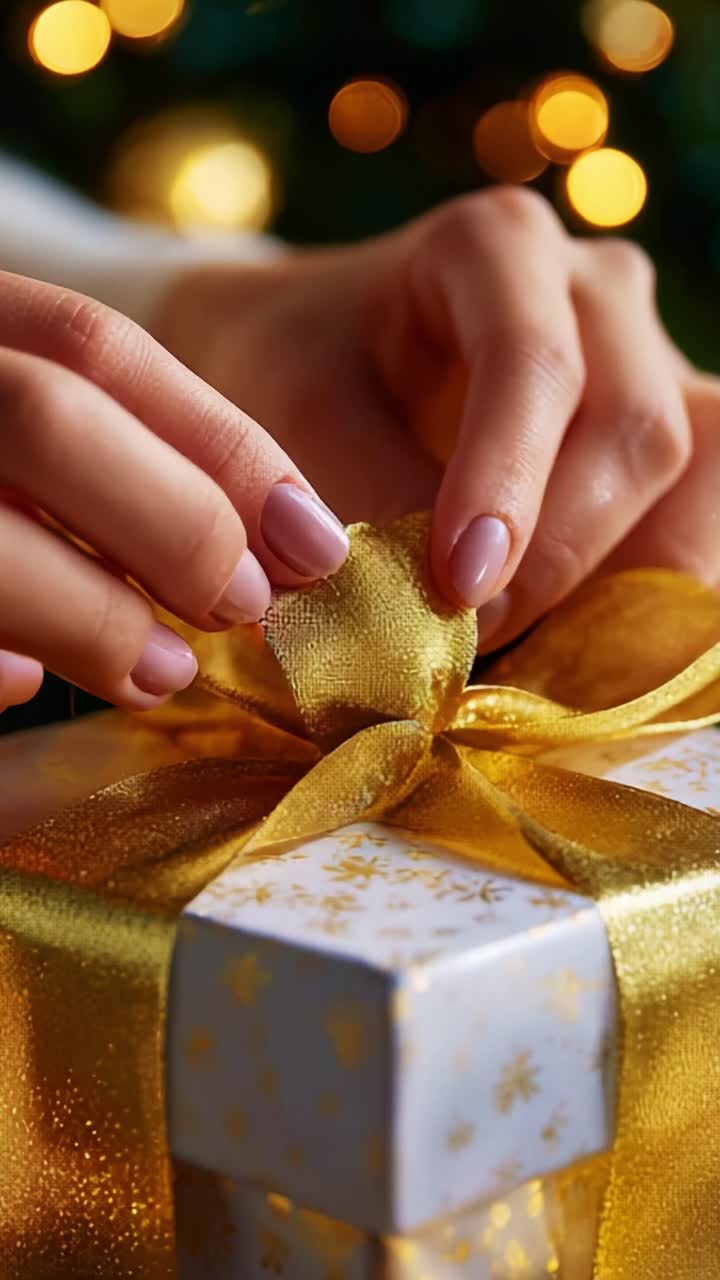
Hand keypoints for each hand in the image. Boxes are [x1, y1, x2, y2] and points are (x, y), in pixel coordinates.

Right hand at [0, 273, 347, 712]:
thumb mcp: (12, 430)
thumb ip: (96, 458)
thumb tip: (250, 542)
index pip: (92, 346)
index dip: (221, 444)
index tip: (313, 537)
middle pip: (41, 412)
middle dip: (173, 518)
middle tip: (246, 604)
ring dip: (92, 613)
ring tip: (163, 670)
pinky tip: (17, 683)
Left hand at [156, 187, 718, 652]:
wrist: (311, 344)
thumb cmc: (295, 361)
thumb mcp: (297, 410)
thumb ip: (364, 493)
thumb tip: (428, 608)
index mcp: (496, 247)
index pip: (533, 364)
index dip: (509, 482)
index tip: (459, 584)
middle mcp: (594, 289)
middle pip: (635, 427)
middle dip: (561, 552)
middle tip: (472, 637)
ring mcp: (643, 356)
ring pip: (694, 472)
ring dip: (629, 579)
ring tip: (536, 653)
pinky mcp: (657, 427)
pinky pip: (696, 509)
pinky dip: (649, 585)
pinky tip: (579, 641)